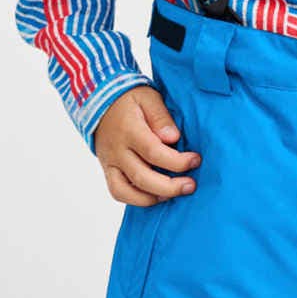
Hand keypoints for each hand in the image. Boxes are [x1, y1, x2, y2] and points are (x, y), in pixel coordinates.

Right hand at [93, 84, 201, 203]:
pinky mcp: (108, 171)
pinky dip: (138, 199)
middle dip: (170, 186)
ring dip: (153, 198)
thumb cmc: (130, 101)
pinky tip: (157, 196)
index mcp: (129, 130)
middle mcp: (117, 151)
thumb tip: (173, 138)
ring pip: (127, 192)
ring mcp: (110, 163)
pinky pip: (118, 193)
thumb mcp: (148, 98)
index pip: (154, 152)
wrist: (101, 104)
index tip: (195, 160)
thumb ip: (161, 117)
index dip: (177, 161)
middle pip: (142, 177)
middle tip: (190, 185)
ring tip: (174, 194)